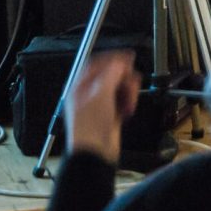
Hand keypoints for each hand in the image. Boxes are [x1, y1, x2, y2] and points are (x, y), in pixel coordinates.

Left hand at [67, 50, 139, 164]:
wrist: (96, 152)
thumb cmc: (90, 127)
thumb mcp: (101, 93)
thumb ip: (112, 74)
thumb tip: (120, 63)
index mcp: (80, 87)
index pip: (96, 64)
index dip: (112, 58)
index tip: (127, 57)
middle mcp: (89, 94)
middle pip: (111, 75)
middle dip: (124, 79)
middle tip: (130, 83)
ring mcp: (100, 104)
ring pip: (119, 87)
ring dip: (128, 91)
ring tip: (129, 101)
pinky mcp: (110, 114)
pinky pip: (123, 100)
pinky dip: (128, 102)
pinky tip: (127, 109)